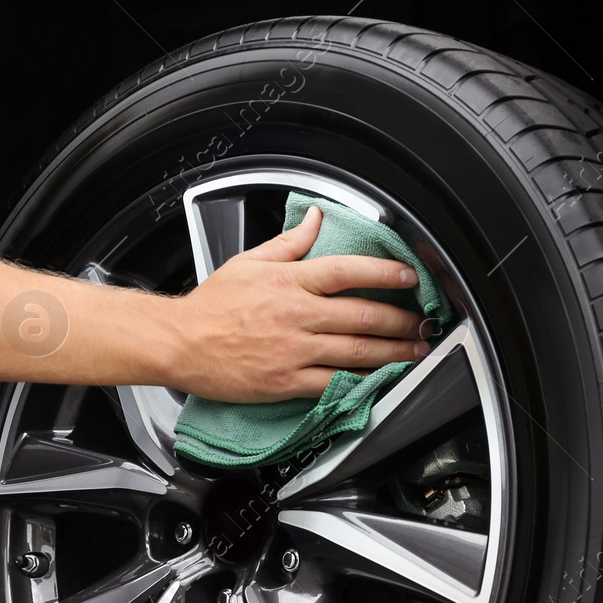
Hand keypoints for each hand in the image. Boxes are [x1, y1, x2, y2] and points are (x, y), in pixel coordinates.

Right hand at [167, 206, 431, 401]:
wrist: (179, 344)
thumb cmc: (210, 307)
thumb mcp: (249, 262)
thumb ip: (289, 243)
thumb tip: (316, 219)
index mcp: (289, 282)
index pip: (348, 271)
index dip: (385, 272)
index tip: (408, 276)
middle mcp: (296, 315)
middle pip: (362, 315)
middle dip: (401, 320)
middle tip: (423, 322)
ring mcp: (293, 351)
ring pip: (356, 351)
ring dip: (393, 352)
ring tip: (414, 350)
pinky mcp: (286, 382)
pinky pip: (334, 383)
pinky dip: (362, 383)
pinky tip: (381, 380)